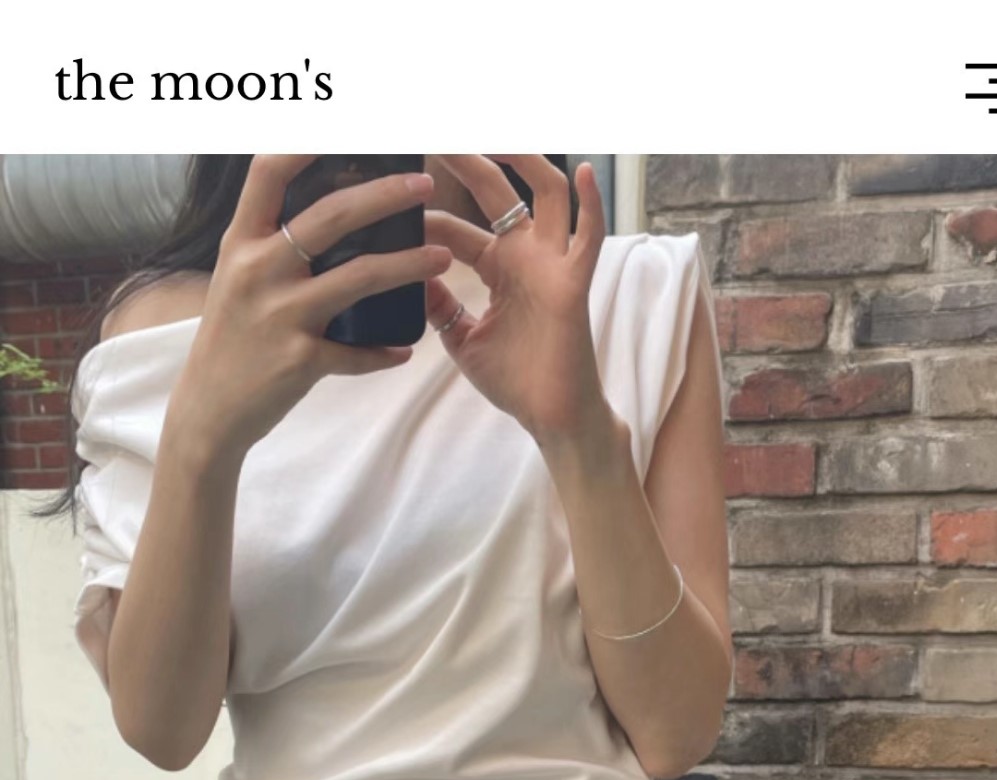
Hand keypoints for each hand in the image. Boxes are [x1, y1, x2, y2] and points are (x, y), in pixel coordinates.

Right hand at [168, 155, 451, 461]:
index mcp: (240, 243)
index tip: (351, 126)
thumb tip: (330, 213)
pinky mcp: (298, 361)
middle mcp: (257, 271)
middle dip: (385, 195)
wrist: (208, 411)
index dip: (307, 142)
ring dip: (408, 265)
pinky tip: (404, 350)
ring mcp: (279, 316)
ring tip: (444, 258)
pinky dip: (383, 353)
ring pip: (357, 278)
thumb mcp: (237, 279)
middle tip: (425, 184)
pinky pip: (355, 353)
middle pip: (330, 216)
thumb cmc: (231, 340)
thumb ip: (272, 245)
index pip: (269, 172)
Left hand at [424, 156, 610, 446]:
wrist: (551, 418)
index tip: (391, 201)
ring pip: (546, 193)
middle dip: (468, 158)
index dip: (425, 219)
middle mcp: (526, 256)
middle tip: (436, 130)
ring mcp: (552, 264)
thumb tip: (411, 273)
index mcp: (499, 268)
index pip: (456, 230)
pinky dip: (592, 203)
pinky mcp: (574, 284)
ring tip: (492, 134)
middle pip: (497, 191)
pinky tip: (584, 170)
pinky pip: (589, 237)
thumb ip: (441, 306)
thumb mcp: (463, 340)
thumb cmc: (516, 381)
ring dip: (521, 158)